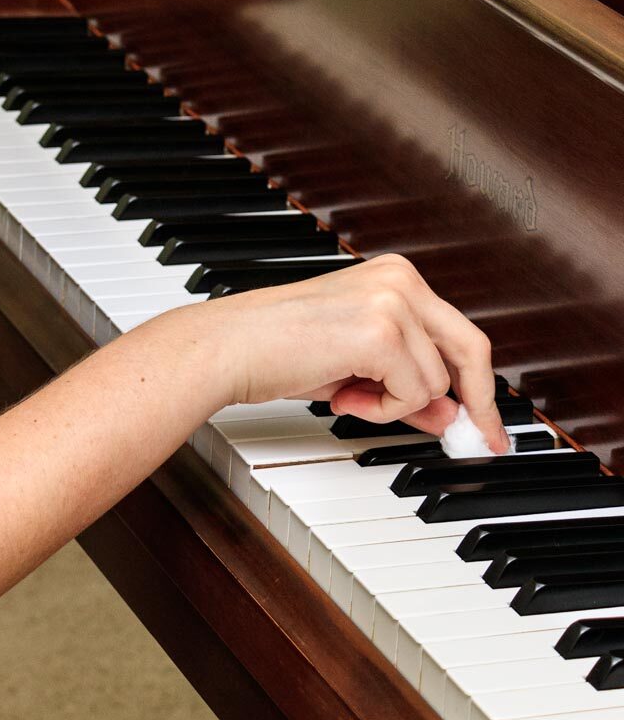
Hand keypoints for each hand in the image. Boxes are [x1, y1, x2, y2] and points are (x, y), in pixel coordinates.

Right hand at [219, 252, 508, 452]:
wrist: (233, 348)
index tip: (487, 423)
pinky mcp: (383, 332)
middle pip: (472, 349)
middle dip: (477, 403)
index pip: (459, 333)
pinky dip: (381, 410)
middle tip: (480, 442)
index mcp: (396, 277)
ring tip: (348, 394)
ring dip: (395, 405)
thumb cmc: (279, 350)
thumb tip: (450, 417)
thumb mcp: (357, 369)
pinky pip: (412, 395)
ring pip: (436, 383)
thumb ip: (407, 386)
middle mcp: (401, 280)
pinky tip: (343, 395)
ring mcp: (393, 302)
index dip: (477, 385)